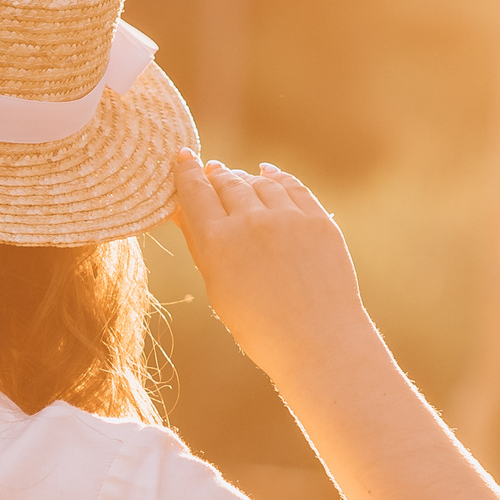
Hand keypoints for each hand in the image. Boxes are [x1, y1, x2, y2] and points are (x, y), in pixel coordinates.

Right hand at [168, 153, 373, 379]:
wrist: (318, 341)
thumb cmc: (259, 326)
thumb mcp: (217, 289)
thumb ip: (200, 245)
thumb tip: (182, 212)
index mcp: (218, 242)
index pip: (194, 193)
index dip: (186, 172)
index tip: (183, 157)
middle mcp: (251, 222)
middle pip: (227, 182)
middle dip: (216, 174)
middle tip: (210, 169)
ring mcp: (288, 218)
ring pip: (259, 182)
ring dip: (245, 178)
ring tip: (237, 178)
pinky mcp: (318, 220)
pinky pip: (292, 187)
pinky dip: (277, 177)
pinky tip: (269, 173)